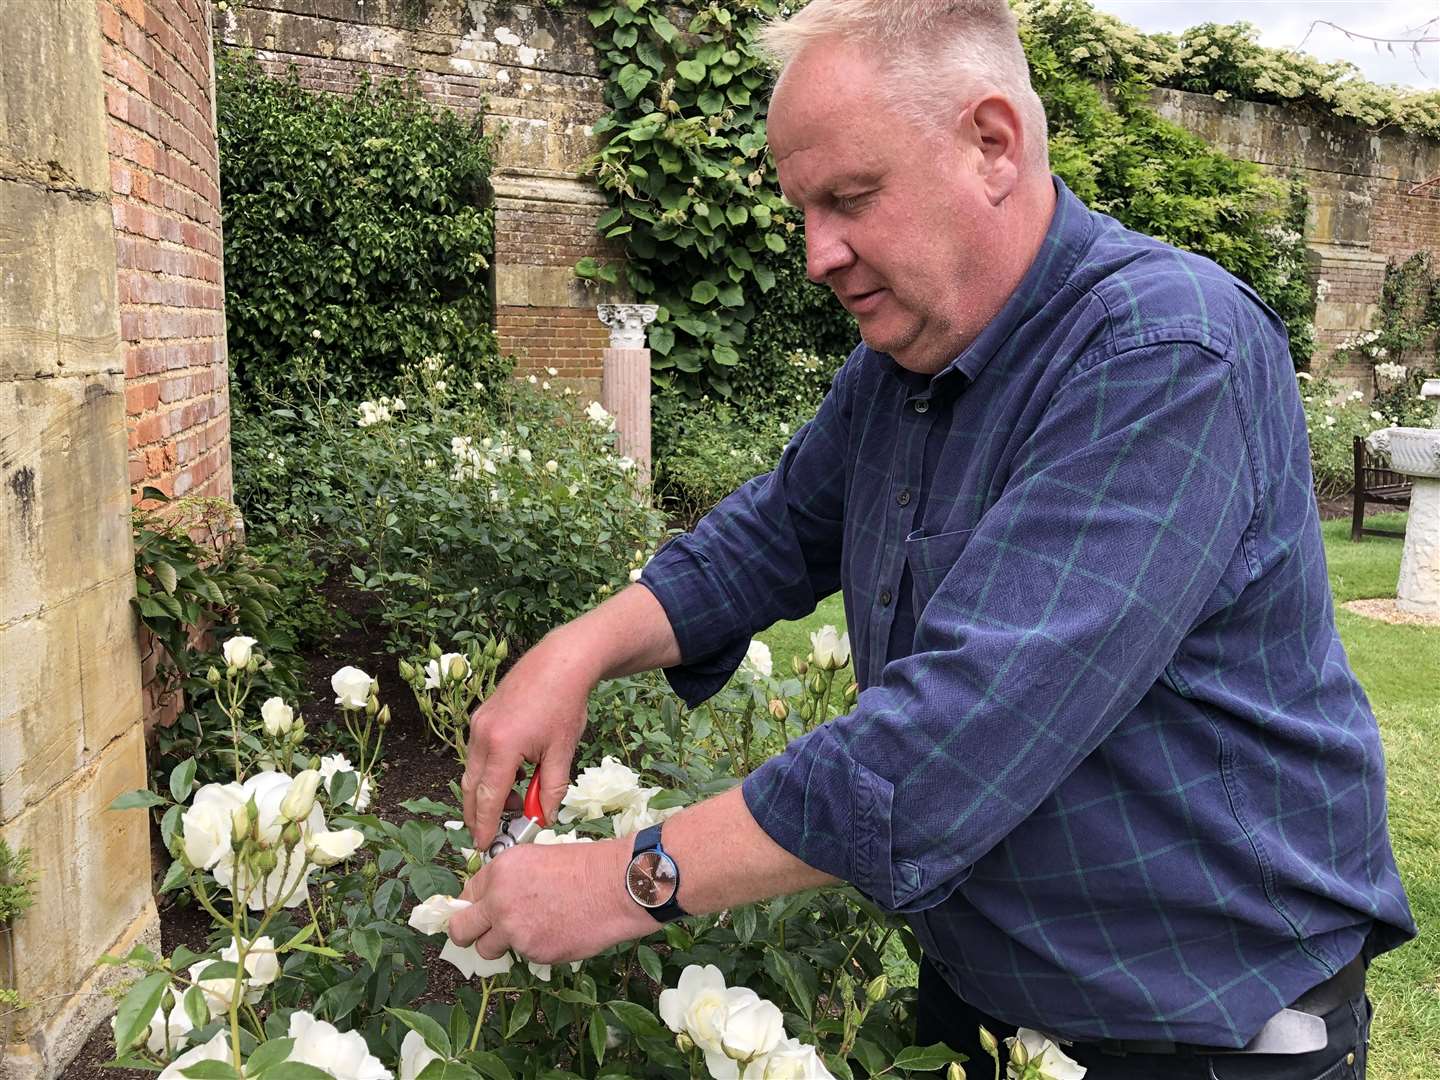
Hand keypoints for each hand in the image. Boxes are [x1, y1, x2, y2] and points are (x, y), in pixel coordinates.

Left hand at [447, 839, 652, 964]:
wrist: (615, 886)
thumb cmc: (584, 867)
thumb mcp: (536, 858)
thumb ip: (507, 880)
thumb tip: (492, 900)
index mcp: (499, 872)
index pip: (466, 895)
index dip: (475, 904)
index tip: (481, 911)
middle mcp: (499, 902)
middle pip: (461, 930)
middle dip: (467, 933)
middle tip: (481, 933)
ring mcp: (515, 931)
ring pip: (489, 949)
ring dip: (503, 944)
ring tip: (533, 929)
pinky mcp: (534, 953)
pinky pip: (524, 956)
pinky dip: (537, 948)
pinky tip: (558, 932)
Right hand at [462, 633, 597, 844]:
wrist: (561, 661)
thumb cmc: (566, 705)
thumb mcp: (562, 752)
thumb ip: (550, 790)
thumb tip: (542, 818)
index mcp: (502, 747)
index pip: (488, 798)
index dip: (485, 826)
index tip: (484, 846)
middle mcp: (482, 735)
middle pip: (471, 788)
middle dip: (479, 814)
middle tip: (492, 833)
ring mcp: (478, 724)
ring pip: (472, 771)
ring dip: (487, 792)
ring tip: (517, 798)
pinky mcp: (481, 716)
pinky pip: (477, 753)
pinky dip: (489, 771)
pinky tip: (514, 773)